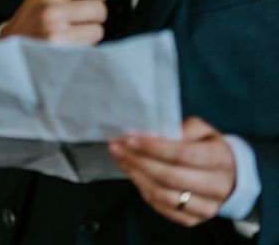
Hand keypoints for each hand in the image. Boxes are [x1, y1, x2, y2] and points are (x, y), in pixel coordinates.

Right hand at [0, 0, 108, 44]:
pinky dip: (85, 44)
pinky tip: (71, 39)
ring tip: (74, 28)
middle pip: (99, 8)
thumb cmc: (30, 15)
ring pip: (97, 29)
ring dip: (90, 30)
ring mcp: (56, 31)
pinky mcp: (61, 49)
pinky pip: (90, 44)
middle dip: (94, 12)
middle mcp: (52, 10)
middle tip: (82, 14)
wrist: (14, 43)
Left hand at [108, 117, 235, 225]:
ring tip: (119, 157)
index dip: (153, 147)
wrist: (231, 177)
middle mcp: (215, 187)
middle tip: (117, 146)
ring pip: (161, 194)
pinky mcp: (192, 219)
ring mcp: (205, 207)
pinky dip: (141, 188)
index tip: (130, 139)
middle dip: (137, 160)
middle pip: (168, 176)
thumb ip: (182, 128)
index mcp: (219, 159)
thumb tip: (156, 133)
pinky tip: (131, 172)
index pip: (182, 155)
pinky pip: (160, 206)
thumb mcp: (203, 130)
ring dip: (134, 174)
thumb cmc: (210, 147)